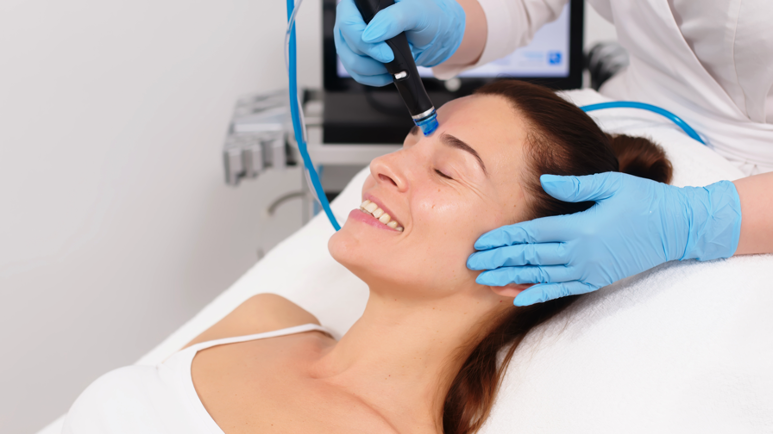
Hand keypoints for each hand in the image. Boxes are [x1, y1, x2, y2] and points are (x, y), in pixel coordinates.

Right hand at [334, 0, 465, 85]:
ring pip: (348, 60)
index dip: (361, 39)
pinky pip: (355, 72)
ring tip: (391, 66)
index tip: (385, 52)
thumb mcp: (418, 12)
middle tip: (391, 59)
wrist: (435, 34)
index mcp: (364, 0)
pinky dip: (372, 77)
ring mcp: (354, 36)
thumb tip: (371, 34)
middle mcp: (354, 16)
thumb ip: (395, 18)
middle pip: (346, 42)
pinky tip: (388, 72)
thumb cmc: (429, 16)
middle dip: (369, 57)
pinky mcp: (359, 54)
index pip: (347, 19)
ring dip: (370, 70)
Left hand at [467, 173, 741, 305]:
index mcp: (580, 227)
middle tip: (472, 266)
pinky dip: (537, 294)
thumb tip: (542, 180)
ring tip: (485, 282)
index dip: (503, 240)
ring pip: (540, 277)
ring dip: (511, 280)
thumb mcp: (611, 184)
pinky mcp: (596, 280)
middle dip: (498, 261)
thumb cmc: (645, 200)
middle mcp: (580, 253)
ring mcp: (587, 270)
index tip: (480, 244)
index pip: (531, 235)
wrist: (677, 229)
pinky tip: (518, 298)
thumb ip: (574, 186)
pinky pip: (560, 290)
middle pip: (529, 258)